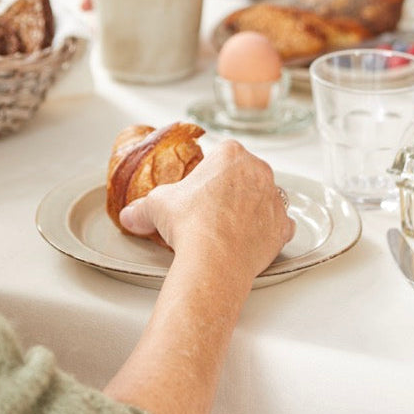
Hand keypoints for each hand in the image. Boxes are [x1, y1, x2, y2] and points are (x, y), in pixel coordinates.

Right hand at [119, 140, 294, 280]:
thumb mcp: (157, 206)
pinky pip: (279, 224)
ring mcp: (274, 199)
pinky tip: (250, 239)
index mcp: (231, 154)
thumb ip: (143, 206)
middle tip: (212, 207)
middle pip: (246, 173)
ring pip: (264, 197)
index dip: (210, 171)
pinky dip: (268, 231)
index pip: (222, 153)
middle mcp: (258, 171)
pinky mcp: (283, 226)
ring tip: (230, 225)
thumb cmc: (191, 224)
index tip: (201, 186)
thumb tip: (130, 215)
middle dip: (232, 187)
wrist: (214, 260)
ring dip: (252, 207)